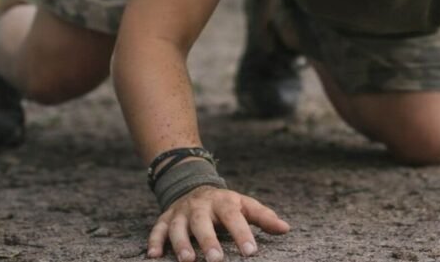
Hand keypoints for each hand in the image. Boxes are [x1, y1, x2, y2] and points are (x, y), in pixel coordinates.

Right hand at [147, 186, 290, 260]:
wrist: (192, 185)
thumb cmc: (225, 204)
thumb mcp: (244, 205)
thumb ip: (263, 217)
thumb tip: (286, 229)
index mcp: (223, 202)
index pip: (234, 217)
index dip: (242, 234)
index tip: (251, 252)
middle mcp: (200, 206)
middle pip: (203, 222)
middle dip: (209, 241)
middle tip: (217, 260)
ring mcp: (181, 212)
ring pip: (178, 227)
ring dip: (181, 244)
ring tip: (188, 261)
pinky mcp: (166, 218)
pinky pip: (158, 229)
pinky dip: (155, 241)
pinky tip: (154, 255)